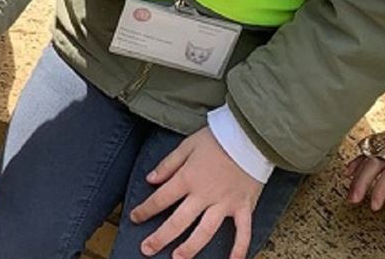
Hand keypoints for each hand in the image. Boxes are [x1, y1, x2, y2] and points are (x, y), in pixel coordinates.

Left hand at [129, 127, 262, 258]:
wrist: (249, 136)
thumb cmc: (217, 139)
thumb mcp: (187, 145)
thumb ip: (168, 164)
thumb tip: (150, 179)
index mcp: (188, 178)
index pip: (161, 198)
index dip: (145, 209)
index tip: (135, 218)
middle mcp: (204, 195)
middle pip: (178, 221)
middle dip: (160, 237)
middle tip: (147, 249)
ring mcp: (225, 204)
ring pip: (205, 231)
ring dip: (190, 248)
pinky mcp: (244, 207)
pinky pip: (243, 232)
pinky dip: (239, 248)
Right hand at [345, 154, 384, 209]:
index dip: (379, 191)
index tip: (374, 205)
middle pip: (373, 164)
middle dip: (361, 182)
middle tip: (353, 198)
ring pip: (369, 155)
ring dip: (357, 171)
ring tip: (348, 185)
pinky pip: (370, 146)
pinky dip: (360, 158)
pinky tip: (352, 167)